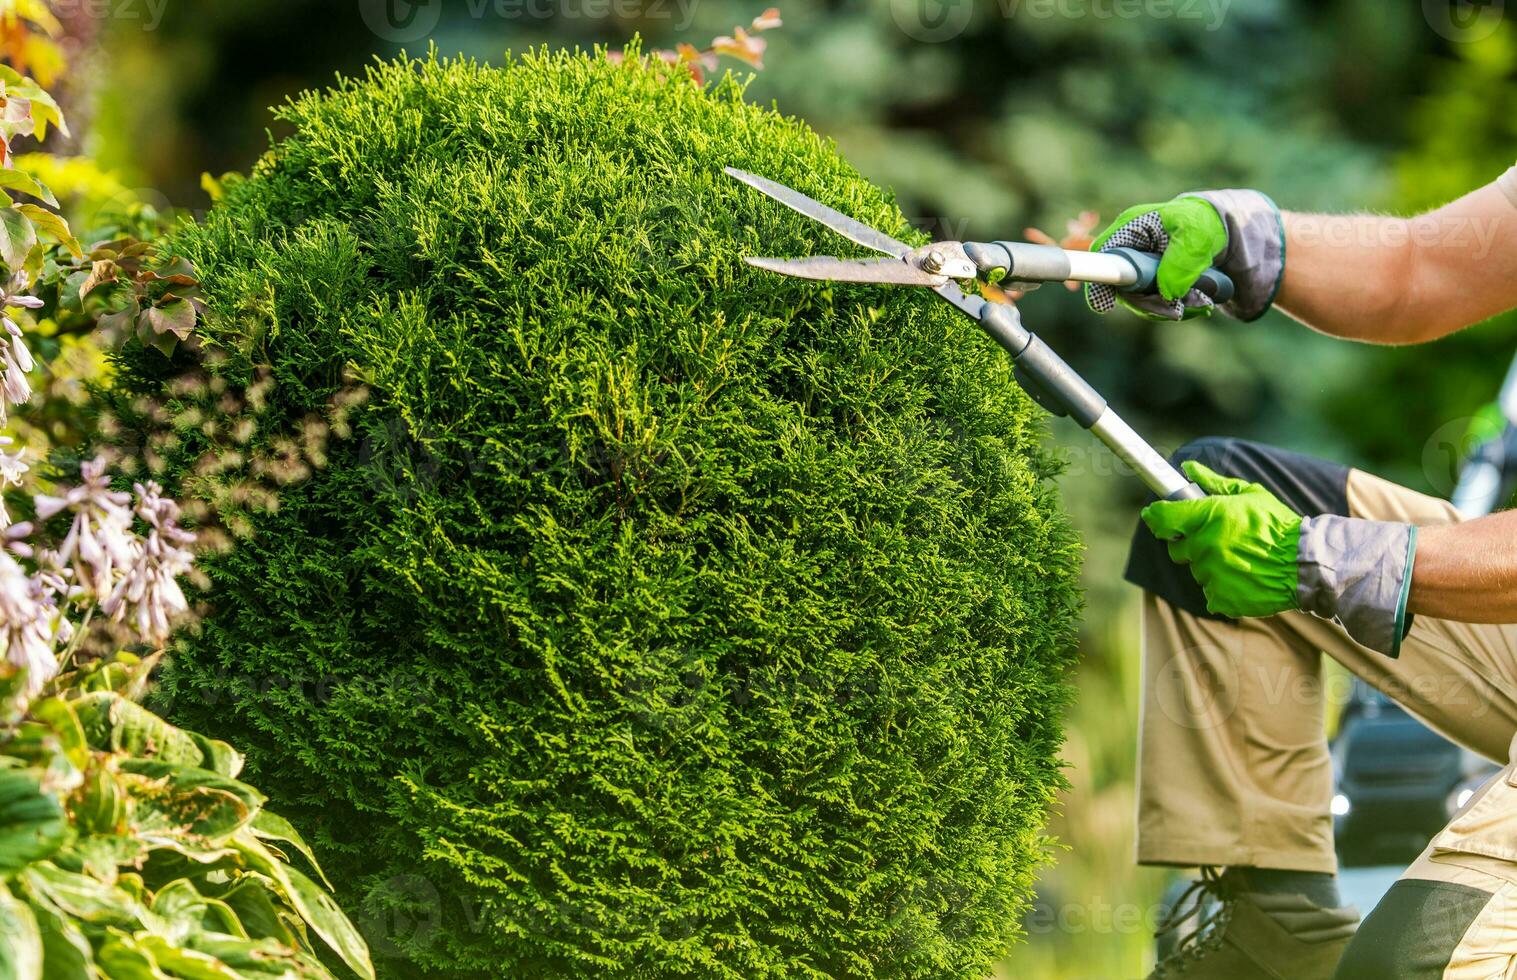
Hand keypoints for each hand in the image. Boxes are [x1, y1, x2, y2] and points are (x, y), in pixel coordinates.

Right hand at [1086, 190, 1283, 321]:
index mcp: (1131, 228)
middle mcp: (1130, 251)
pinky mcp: (1152, 284)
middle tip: (1177, 311)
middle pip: (1120, 287)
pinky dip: (1177, 309)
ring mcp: (1139, 270)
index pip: (1103, 255)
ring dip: (1169, 309)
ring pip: (1140, 301)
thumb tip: (1167, 293)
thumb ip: (1181, 261)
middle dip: (1148, 303)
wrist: (1228, 233)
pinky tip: (1200, 304)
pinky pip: (1156, 306)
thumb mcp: (1198, 236)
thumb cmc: (1208, 224)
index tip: (1105, 305)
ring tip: (1201, 304)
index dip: (1099, 280)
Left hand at [1140, 460, 1301, 617]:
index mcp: (1208, 517)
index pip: (1162, 518)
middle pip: (1177, 549)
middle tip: (1217, 540)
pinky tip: (1243, 578)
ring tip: (1239, 559)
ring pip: (1196, 571)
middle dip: (1190, 544)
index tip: (1155, 516)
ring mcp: (1211, 574)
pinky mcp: (1221, 597)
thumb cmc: (1279, 525)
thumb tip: (1189, 467)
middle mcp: (1205, 545)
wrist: (1306, 563)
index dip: (1156, 516)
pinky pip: (1210, 593)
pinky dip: (1222, 588)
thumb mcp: (1250, 495)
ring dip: (1210, 566)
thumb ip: (1214, 482)